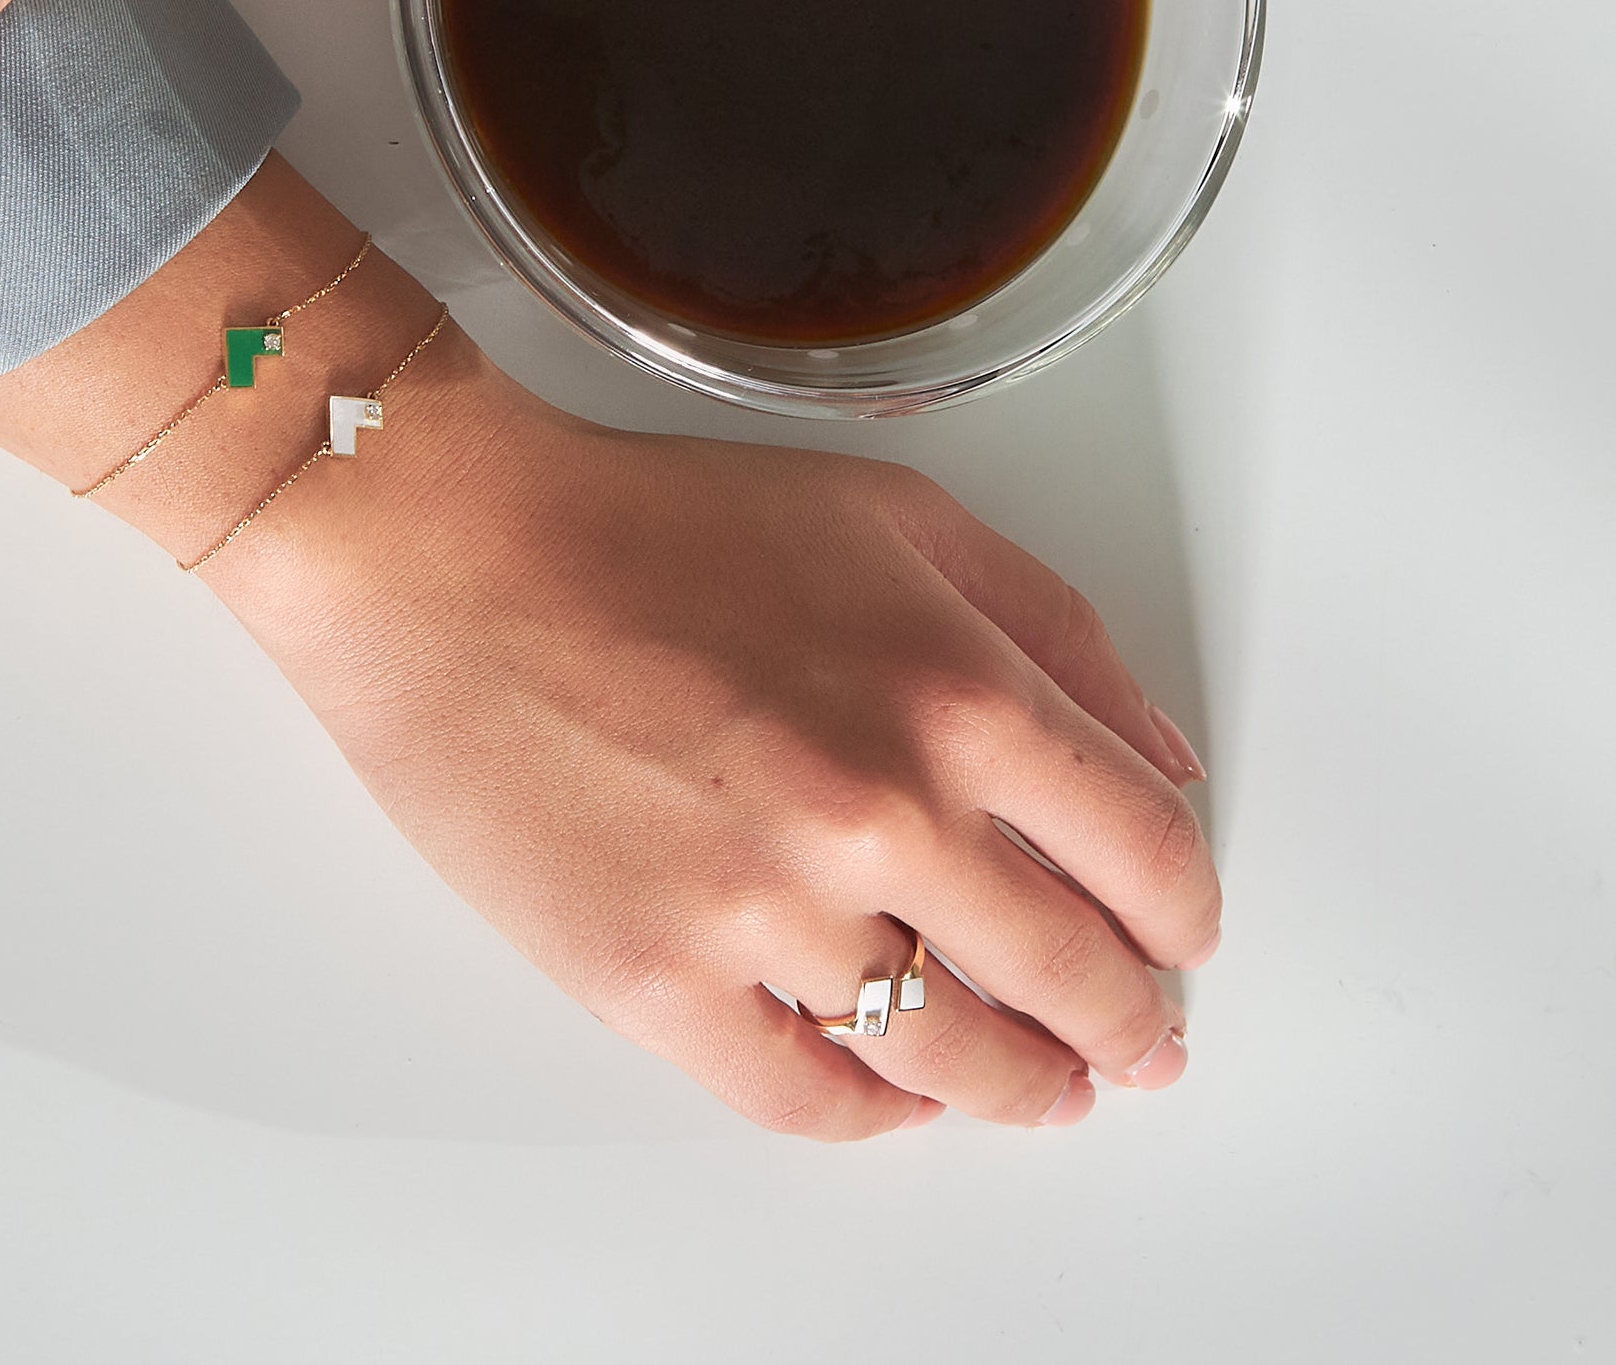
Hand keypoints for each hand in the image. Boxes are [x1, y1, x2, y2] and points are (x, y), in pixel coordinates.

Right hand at [0, 159, 1213, 1136]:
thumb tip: (1153, 754)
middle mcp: (885, 817)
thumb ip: (1052, 626)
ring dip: (1019, 1089)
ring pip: (953, 1063)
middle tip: (1133, 1046)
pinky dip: (873, 1112)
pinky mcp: (655, 982)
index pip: (1149, 859)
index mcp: (958, 692)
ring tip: (1035, 1090)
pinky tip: (891, 1092)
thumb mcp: (889, 513)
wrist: (446, 548)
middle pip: (1075, 983)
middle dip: (1126, 1029)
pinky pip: (808, 1098)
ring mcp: (768, 914)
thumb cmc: (645, 518)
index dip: (1180, 917)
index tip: (1174, 937)